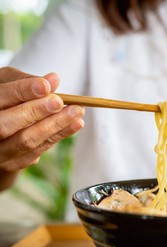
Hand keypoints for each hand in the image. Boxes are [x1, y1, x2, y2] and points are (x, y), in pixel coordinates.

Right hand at [0, 67, 84, 186]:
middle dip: (36, 112)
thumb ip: (27, 81)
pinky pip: (37, 152)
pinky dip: (58, 136)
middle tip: (60, 102)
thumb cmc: (5, 99)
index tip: (46, 86)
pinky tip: (75, 124)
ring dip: (54, 126)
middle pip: (5, 125)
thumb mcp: (8, 83)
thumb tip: (53, 80)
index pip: (0, 98)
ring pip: (25, 141)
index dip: (22, 92)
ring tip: (77, 112)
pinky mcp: (11, 164)